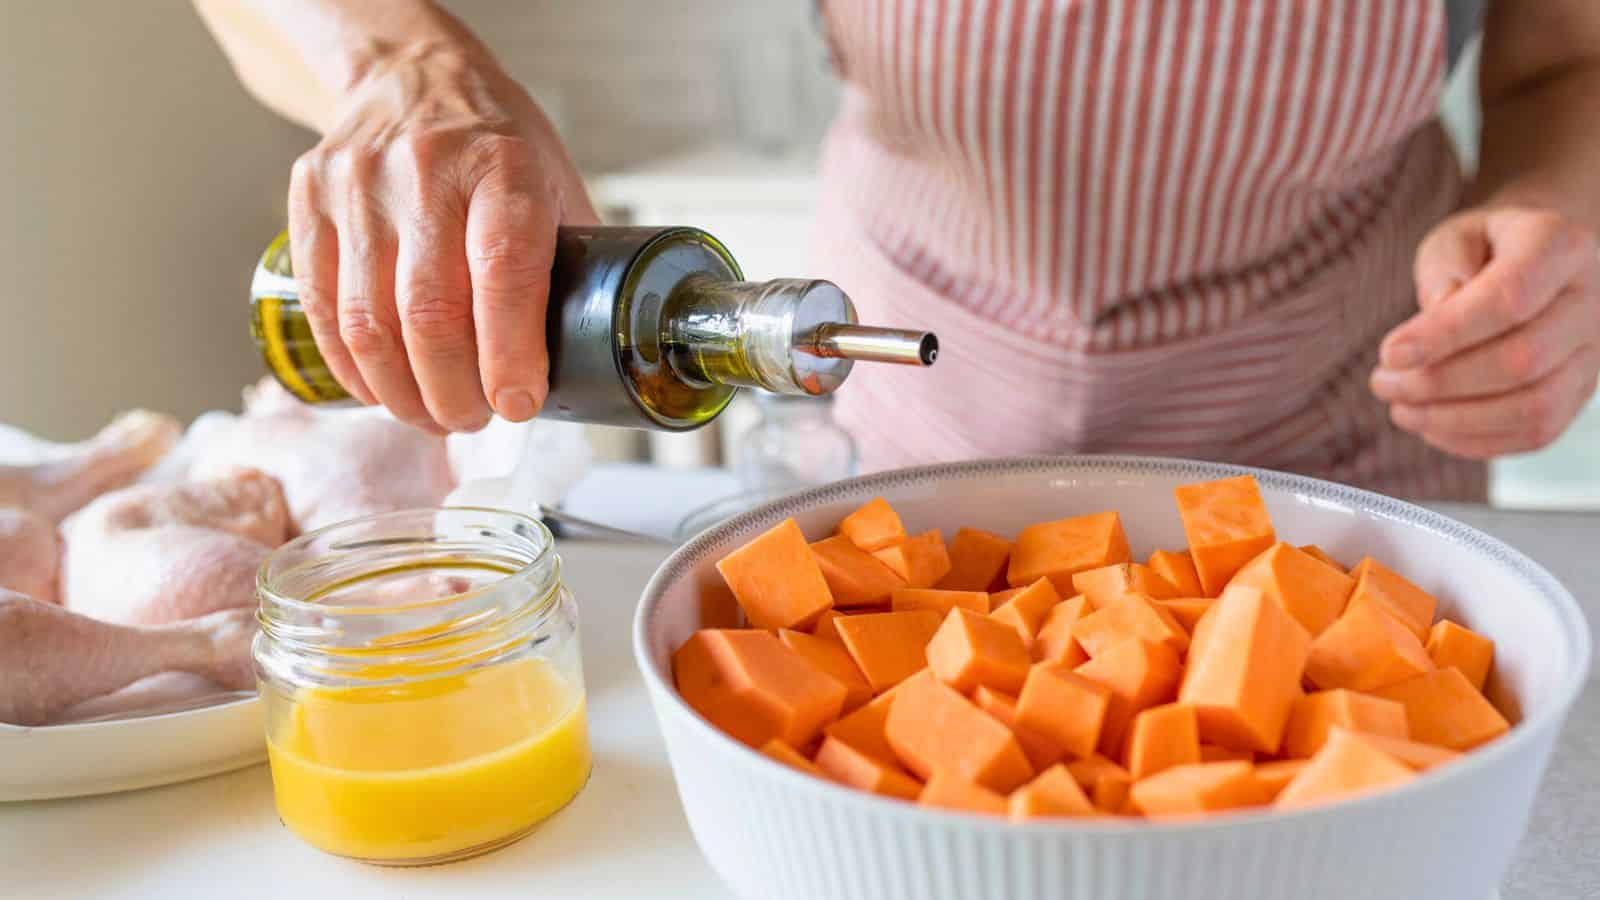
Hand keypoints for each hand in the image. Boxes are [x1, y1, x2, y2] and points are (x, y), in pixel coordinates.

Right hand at [289, 42, 596, 432]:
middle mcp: (424, 172)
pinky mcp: (310, 201)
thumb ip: (571, 264)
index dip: (510, 353)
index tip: (518, 403)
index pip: (503, 271)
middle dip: (455, 391)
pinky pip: (325, 309)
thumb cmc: (496, 143)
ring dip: (403, 393)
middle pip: (430, 312)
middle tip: (475, 419)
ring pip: (369, 322)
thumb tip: (593, 359)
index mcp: (503, 166)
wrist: (412, 76)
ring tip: (434, 415)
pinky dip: (355, 368)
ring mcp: (358, 186)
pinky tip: (383, 389)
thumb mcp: (555, 183)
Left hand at [1371, 206, 1599, 458]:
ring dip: (1454, 420)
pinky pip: (1536, 433)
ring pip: (1535, 407)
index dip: (1446, 333)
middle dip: (1440, 382)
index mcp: (1561, 247)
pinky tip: (1431, 426)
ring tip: (1401, 409)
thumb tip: (1438, 314)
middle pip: (1524, 361)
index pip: (1510, 298)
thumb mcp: (1457, 236)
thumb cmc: (1487, 250)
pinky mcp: (1582, 393)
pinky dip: (1475, 440)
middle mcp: (1594, 302)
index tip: (1389, 353)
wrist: (1541, 266)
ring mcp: (1595, 353)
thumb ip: (1445, 267)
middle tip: (1382, 383)